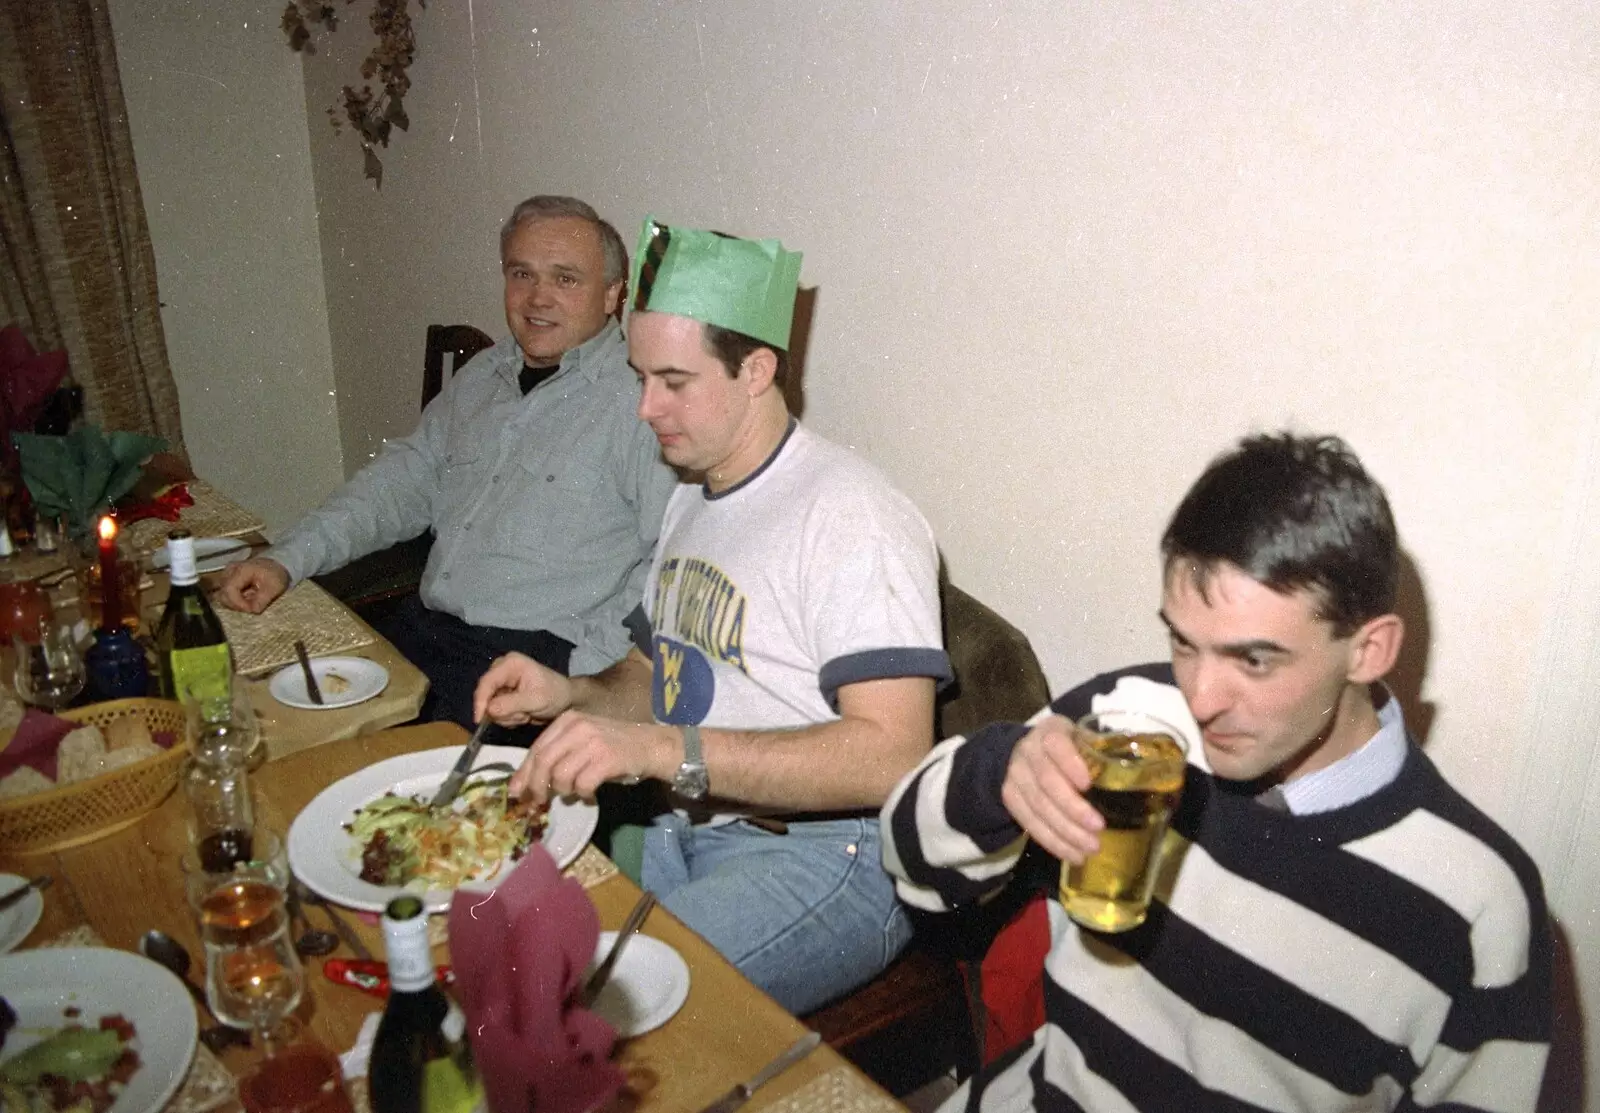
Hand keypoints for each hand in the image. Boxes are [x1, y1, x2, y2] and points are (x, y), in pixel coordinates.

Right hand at [214, 558, 288, 613]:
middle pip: (223, 595)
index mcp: (240, 570)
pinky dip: (235, 601)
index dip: (238, 604)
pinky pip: (225, 595)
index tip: (251, 610)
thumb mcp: (274, 587)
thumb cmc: (275, 575)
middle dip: (237, 605)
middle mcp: (228, 571)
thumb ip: (263, 599)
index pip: (229, 590)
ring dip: (236, 604)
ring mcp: (225, 575)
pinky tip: (247, 599)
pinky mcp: (226, 581)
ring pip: (223, 596)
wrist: (275, 566)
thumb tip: (253, 610)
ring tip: (251, 602)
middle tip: (252, 607)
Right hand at [473, 652, 574, 727]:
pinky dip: (508, 718)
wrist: (565, 700)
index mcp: (510, 664)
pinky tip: (523, 714)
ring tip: (526, 713)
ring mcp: (501, 683)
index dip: (480, 701)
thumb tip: (489, 710)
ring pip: (490, 707)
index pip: (487, 682)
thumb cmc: (555, 694)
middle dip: (502, 711)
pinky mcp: (502, 695)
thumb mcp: (536, 700)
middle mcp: (502, 670)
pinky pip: (495, 712)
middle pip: (486, 695)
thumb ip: (512, 704)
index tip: (479, 720)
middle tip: (522, 715)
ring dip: (507, 716)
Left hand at [508, 712, 671, 804]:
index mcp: (567, 720)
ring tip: (574, 792)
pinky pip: (582, 784)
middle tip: (538, 802)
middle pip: (543, 762)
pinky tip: (590, 793)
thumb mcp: (583, 742)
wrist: (652, 745)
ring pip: (560, 775)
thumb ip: (557, 756)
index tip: (516, 793)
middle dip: (536, 787)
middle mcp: (577, 727)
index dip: (524, 773)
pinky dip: (582, 794)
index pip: (536, 748)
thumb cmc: (615, 746)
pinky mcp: (606, 758)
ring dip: (563, 791)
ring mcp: (592, 741)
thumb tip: (525, 785)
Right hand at [1000, 715, 1104, 863]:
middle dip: (1073, 808)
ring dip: (1065, 832)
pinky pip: (1029, 824)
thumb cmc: (1066, 747)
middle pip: (1047, 782)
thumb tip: (1143, 775)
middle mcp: (1028, 751)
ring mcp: (1015, 776)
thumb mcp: (1081, 739)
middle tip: (1098, 827)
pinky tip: (1073, 854)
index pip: (1056, 745)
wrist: (1021, 752)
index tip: (1088, 784)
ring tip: (1090, 848)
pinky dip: (1052, 842)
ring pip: (1038, 807)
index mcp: (1050, 732)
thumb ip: (1101, 752)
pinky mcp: (1010, 798)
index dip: (1070, 764)